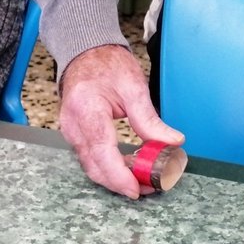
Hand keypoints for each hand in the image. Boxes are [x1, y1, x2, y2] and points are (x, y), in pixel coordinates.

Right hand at [58, 45, 183, 198]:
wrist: (85, 53)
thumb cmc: (107, 64)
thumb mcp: (134, 86)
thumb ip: (149, 119)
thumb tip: (172, 142)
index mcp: (87, 110)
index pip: (102, 152)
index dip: (119, 176)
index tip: (136, 189)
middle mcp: (73, 125)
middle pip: (95, 167)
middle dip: (120, 183)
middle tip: (148, 187)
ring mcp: (71, 133)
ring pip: (91, 167)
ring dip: (115, 178)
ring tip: (142, 179)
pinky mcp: (74, 136)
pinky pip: (90, 159)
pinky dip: (109, 168)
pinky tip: (127, 168)